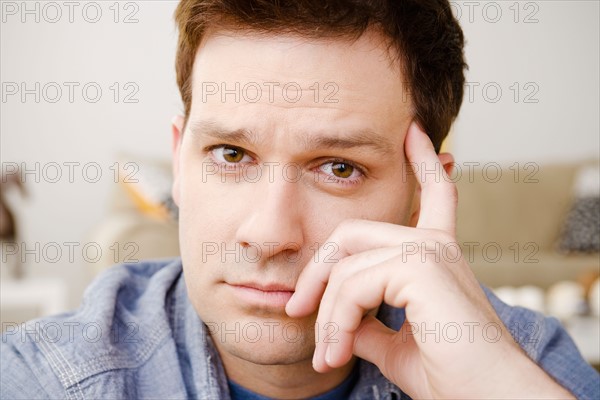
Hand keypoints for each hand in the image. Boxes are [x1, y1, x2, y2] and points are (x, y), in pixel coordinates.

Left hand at [286, 123, 572, 398]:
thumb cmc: (450, 376)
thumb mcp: (395, 345)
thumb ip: (367, 325)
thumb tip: (340, 323)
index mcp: (435, 255)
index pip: (433, 194)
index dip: (423, 162)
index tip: (413, 133)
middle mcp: (434, 245)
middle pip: (350, 234)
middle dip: (316, 271)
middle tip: (295, 310)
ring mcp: (428, 251)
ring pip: (345, 265)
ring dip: (326, 314)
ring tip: (325, 355)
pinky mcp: (422, 267)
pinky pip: (353, 284)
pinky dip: (336, 321)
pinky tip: (337, 351)